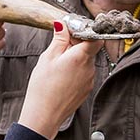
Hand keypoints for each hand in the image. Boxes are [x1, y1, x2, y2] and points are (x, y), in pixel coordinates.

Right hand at [17, 21, 100, 139]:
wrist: (44, 115)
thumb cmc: (43, 87)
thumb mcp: (48, 58)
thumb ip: (59, 39)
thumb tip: (63, 25)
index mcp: (81, 57)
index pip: (96, 37)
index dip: (86, 31)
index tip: (73, 31)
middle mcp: (89, 68)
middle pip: (90, 48)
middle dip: (77, 44)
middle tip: (60, 46)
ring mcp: (89, 80)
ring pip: (86, 61)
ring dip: (76, 58)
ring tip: (58, 64)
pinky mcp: (86, 89)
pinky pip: (84, 73)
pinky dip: (76, 70)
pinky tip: (61, 75)